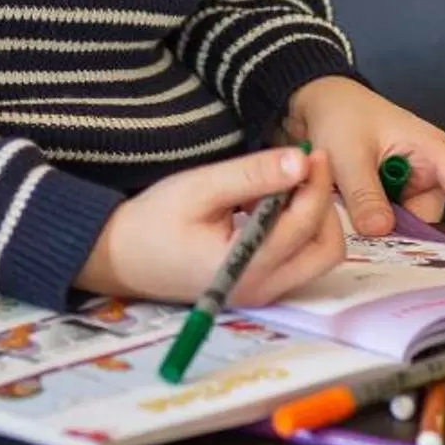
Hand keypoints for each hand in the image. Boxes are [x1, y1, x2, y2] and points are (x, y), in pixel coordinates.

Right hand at [78, 146, 346, 305]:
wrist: (118, 257)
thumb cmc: (152, 221)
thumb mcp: (200, 188)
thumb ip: (252, 175)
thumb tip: (302, 161)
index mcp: (247, 266)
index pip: (305, 222)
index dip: (316, 183)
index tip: (314, 152)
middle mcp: (262, 288)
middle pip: (326, 249)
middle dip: (323, 206)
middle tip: (306, 171)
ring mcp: (262, 293)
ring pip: (316, 257)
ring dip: (312, 219)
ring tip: (281, 187)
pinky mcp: (258, 288)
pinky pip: (297, 260)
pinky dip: (296, 231)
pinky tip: (268, 205)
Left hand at [282, 78, 444, 242]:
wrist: (319, 105)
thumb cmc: (342, 114)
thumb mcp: (348, 153)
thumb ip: (364, 193)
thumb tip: (382, 231)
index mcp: (433, 151)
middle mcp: (429, 172)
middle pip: (432, 218)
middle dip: (407, 234)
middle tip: (373, 238)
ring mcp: (409, 187)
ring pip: (407, 226)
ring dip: (381, 228)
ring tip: (348, 212)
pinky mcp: (391, 199)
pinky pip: (389, 224)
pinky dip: (371, 225)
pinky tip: (348, 216)